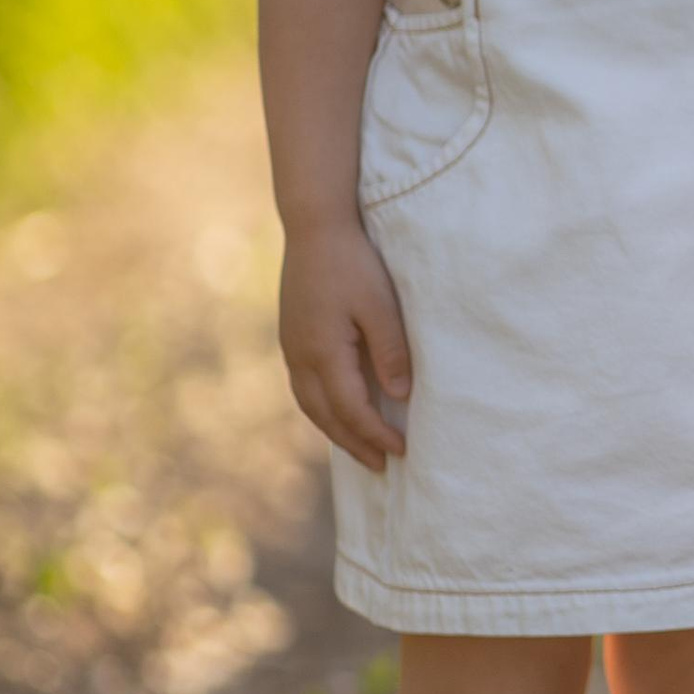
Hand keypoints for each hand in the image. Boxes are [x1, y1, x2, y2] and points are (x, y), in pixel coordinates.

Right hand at [278, 219, 411, 469]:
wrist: (315, 227)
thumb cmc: (354, 262)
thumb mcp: (381, 305)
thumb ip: (390, 352)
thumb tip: (400, 397)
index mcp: (322, 352)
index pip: (351, 409)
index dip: (376, 434)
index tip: (402, 450)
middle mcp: (300, 357)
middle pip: (326, 416)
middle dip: (354, 443)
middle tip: (382, 466)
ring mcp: (291, 347)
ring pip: (310, 404)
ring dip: (336, 430)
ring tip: (361, 448)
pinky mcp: (292, 337)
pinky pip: (305, 387)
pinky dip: (323, 408)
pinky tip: (339, 411)